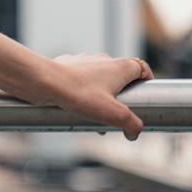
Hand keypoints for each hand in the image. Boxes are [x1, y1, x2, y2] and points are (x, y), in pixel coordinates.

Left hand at [37, 52, 154, 139]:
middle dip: (120, 95)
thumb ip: (131, 124)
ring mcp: (84, 60)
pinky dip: (82, 92)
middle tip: (117, 114)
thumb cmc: (80, 94)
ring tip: (94, 117)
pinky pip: (80, 79)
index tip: (144, 94)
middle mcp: (103, 59)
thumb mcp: (113, 114)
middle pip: (119, 76)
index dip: (146, 80)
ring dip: (100, 96)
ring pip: (98, 79)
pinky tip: (75, 108)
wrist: (45, 82)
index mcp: (119, 66)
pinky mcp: (67, 64)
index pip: (141, 68)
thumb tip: (135, 133)